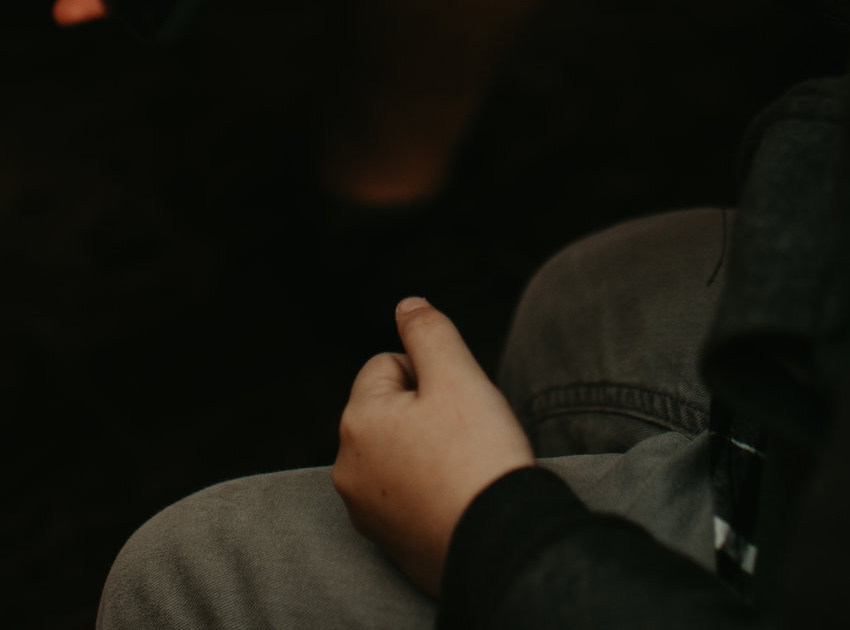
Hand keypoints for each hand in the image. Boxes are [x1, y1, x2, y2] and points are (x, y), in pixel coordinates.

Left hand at [334, 297, 536, 596]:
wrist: (501, 543)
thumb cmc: (479, 456)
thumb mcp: (458, 376)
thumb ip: (428, 332)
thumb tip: (406, 305)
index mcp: (357, 421)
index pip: (388, 365)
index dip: (432, 375)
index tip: (460, 404)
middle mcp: (348, 468)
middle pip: (391, 411)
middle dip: (426, 413)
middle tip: (466, 437)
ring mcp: (365, 510)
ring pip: (398, 453)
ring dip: (426, 451)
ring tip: (463, 469)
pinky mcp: (388, 543)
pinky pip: (407, 497)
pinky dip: (428, 492)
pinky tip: (456, 500)